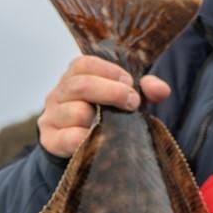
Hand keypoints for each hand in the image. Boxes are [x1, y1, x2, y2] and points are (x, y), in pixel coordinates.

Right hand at [38, 56, 170, 157]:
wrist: (81, 148)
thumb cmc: (104, 117)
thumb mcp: (124, 100)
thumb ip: (144, 91)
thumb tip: (162, 90)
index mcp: (74, 77)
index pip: (84, 64)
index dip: (109, 72)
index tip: (130, 84)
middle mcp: (58, 93)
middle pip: (80, 85)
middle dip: (111, 92)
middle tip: (132, 103)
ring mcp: (51, 116)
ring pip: (75, 112)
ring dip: (99, 119)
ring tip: (114, 126)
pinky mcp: (49, 140)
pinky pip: (66, 137)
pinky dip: (85, 138)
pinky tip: (100, 140)